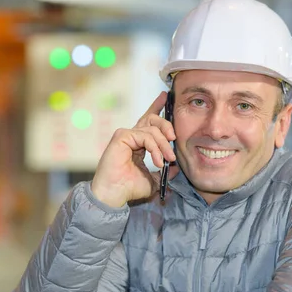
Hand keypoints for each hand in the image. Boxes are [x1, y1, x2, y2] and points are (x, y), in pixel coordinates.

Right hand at [91, 91, 178, 207]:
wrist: (115, 194)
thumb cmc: (129, 188)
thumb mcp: (153, 180)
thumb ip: (164, 172)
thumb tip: (177, 167)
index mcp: (137, 143)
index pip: (148, 121)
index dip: (157, 107)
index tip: (166, 97)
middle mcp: (131, 136)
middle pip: (153, 119)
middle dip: (167, 126)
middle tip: (174, 138)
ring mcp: (125, 135)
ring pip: (153, 130)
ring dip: (164, 145)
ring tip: (168, 160)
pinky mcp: (121, 136)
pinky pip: (145, 136)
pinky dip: (155, 148)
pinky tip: (158, 161)